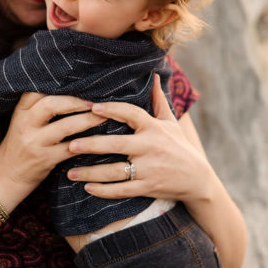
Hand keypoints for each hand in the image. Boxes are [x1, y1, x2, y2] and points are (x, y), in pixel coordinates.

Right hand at [0, 91, 106, 202]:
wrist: (5, 177)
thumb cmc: (19, 147)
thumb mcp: (22, 123)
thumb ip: (39, 108)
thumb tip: (71, 90)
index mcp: (21, 112)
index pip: (37, 90)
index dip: (58, 84)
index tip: (78, 82)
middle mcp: (25, 124)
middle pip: (51, 104)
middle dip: (77, 101)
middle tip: (95, 102)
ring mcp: (34, 142)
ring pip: (65, 126)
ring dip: (88, 120)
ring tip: (103, 116)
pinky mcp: (44, 159)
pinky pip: (71, 149)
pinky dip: (87, 143)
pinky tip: (100, 140)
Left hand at [65, 75, 211, 203]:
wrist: (197, 179)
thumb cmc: (179, 147)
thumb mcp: (171, 123)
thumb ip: (159, 101)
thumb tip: (154, 76)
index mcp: (154, 128)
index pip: (131, 114)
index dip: (112, 109)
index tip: (92, 107)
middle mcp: (151, 147)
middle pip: (116, 144)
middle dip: (92, 145)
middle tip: (71, 145)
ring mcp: (149, 169)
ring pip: (115, 171)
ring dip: (91, 173)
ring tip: (70, 172)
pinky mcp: (148, 187)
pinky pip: (122, 190)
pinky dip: (104, 191)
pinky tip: (88, 188)